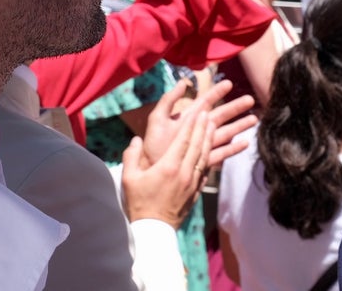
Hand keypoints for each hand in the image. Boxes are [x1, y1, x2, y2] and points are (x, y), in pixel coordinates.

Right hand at [120, 109, 210, 228]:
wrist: (154, 230)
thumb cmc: (139, 203)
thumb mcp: (128, 178)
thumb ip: (132, 156)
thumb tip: (136, 139)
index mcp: (168, 167)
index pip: (183, 140)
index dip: (191, 125)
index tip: (197, 112)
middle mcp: (184, 173)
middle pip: (197, 145)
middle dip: (202, 127)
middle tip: (207, 113)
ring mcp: (192, 183)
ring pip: (204, 156)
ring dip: (208, 140)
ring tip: (213, 126)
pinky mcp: (195, 192)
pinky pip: (206, 171)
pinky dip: (210, 157)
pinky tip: (212, 150)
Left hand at [142, 79, 256, 169]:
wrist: (150, 170)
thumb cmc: (152, 145)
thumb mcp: (157, 119)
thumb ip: (169, 100)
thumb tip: (182, 82)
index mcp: (187, 118)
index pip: (205, 102)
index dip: (217, 92)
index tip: (229, 84)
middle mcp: (197, 130)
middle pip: (220, 116)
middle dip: (235, 108)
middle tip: (250, 100)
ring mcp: (202, 145)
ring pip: (225, 133)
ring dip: (239, 126)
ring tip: (255, 119)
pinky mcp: (203, 160)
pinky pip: (221, 153)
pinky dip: (233, 149)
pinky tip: (245, 144)